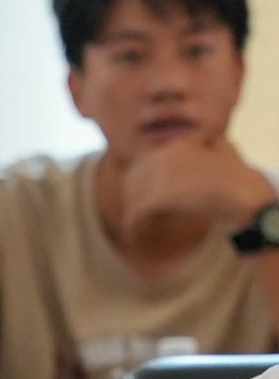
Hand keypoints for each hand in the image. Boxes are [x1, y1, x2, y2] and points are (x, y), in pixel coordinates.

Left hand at [123, 140, 274, 237]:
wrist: (247, 195)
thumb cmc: (238, 178)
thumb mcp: (221, 150)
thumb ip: (201, 145)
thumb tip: (193, 146)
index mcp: (177, 146)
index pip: (143, 163)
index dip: (140, 183)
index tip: (142, 198)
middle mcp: (165, 156)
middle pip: (132, 179)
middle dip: (133, 198)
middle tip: (137, 214)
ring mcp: (160, 175)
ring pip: (131, 197)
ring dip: (132, 213)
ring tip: (136, 226)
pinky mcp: (159, 196)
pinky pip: (135, 212)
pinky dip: (133, 225)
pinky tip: (136, 234)